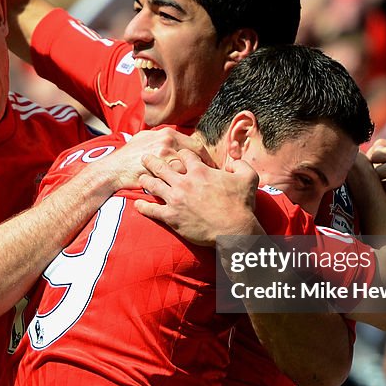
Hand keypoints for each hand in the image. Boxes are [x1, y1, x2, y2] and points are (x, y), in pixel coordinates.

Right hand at [92, 128, 210, 191]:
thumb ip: (161, 136)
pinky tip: (192, 194)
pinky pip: (179, 181)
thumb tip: (175, 137)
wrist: (113, 170)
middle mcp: (168, 143)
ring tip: (206, 188)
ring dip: (198, 179)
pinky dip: (187, 188)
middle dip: (207, 168)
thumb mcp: (145, 138)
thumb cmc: (129, 155)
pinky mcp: (161, 174)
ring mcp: (164, 159)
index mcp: (168, 134)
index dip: (205, 158)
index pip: (196, 145)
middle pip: (197, 156)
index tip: (210, 167)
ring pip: (190, 169)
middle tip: (212, 178)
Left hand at [135, 149, 258, 246]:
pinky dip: (143, 207)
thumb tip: (232, 160)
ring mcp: (176, 200)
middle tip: (145, 157)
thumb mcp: (249, 177)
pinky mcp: (171, 217)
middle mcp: (184, 182)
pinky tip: (137, 204)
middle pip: (162, 166)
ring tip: (140, 178)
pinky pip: (152, 210)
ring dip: (145, 180)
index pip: (184, 155)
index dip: (181, 154)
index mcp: (200, 171)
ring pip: (153, 185)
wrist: (233, 231)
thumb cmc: (241, 205)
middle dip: (152, 161)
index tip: (177, 155)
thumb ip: (240, 164)